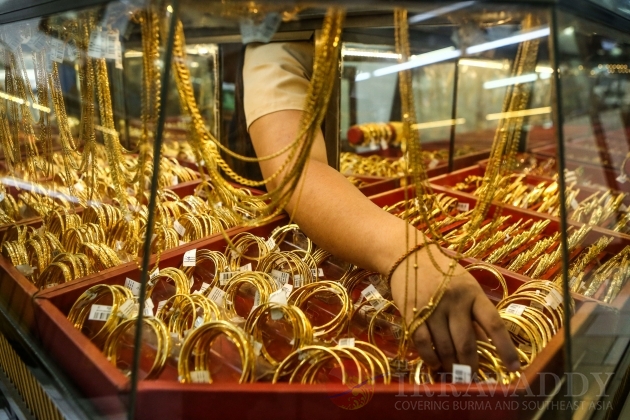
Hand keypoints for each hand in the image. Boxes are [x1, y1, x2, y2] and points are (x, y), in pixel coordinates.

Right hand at [389, 243, 520, 372]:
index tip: (514, 368)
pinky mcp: (412, 313)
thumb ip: (475, 314)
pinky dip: (430, 357)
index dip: (505, 348)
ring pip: (444, 346)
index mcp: (473, 293)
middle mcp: (455, 301)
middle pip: (466, 342)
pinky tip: (435, 363)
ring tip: (454, 373)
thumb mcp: (466, 287)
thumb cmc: (442, 273)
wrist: (408, 256)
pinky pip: (423, 342)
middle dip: (470, 365)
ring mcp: (432, 308)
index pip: (494, 324)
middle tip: (472, 377)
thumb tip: (486, 343)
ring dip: (450, 364)